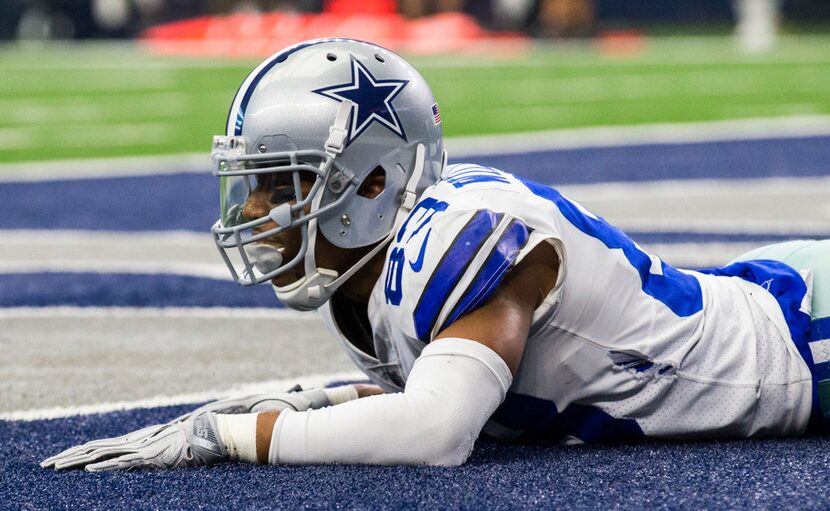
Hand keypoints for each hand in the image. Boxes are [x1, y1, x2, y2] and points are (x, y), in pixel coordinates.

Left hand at [41, 411, 227, 470]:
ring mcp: (138, 449)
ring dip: (77, 461)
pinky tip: (90, 470)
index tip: (58, 459)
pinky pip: (122, 462)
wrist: (204, 433)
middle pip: (92, 448)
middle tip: (45, 465)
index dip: (76, 452)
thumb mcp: (162, 446)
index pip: (97, 446)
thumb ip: (149, 449)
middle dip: (67, 457)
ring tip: (57, 467)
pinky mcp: (148, 457)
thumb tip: (142, 454)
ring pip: (101, 454)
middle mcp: (130, 442)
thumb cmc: (186, 440)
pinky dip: (105, 466)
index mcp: (131, 440)